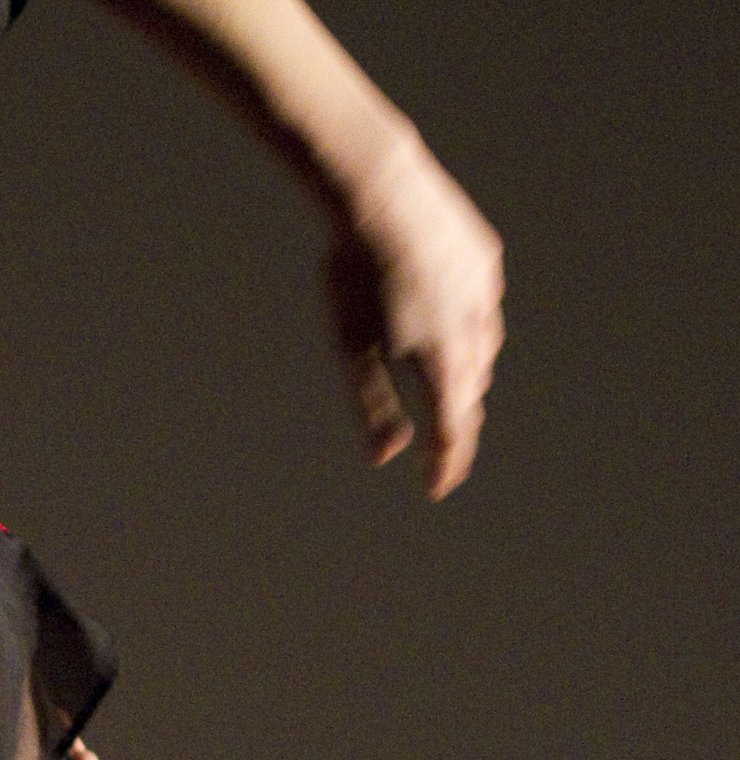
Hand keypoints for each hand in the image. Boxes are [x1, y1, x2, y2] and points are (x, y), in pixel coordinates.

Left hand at [322, 138, 505, 499]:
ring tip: (444, 388)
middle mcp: (475, 328)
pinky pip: (479, 306)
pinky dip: (463, 324)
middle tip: (440, 450)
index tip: (436, 488)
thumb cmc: (353, 276)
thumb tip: (385, 456)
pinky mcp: (486, 260)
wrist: (380, 193)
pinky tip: (441, 314)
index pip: (452, 429)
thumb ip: (373, 403)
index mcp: (441, 358)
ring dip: (461, 373)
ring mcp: (485, 291)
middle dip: (453, 421)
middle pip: (468, 392)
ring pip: (481, 349)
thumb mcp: (352, 347)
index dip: (445, 463)